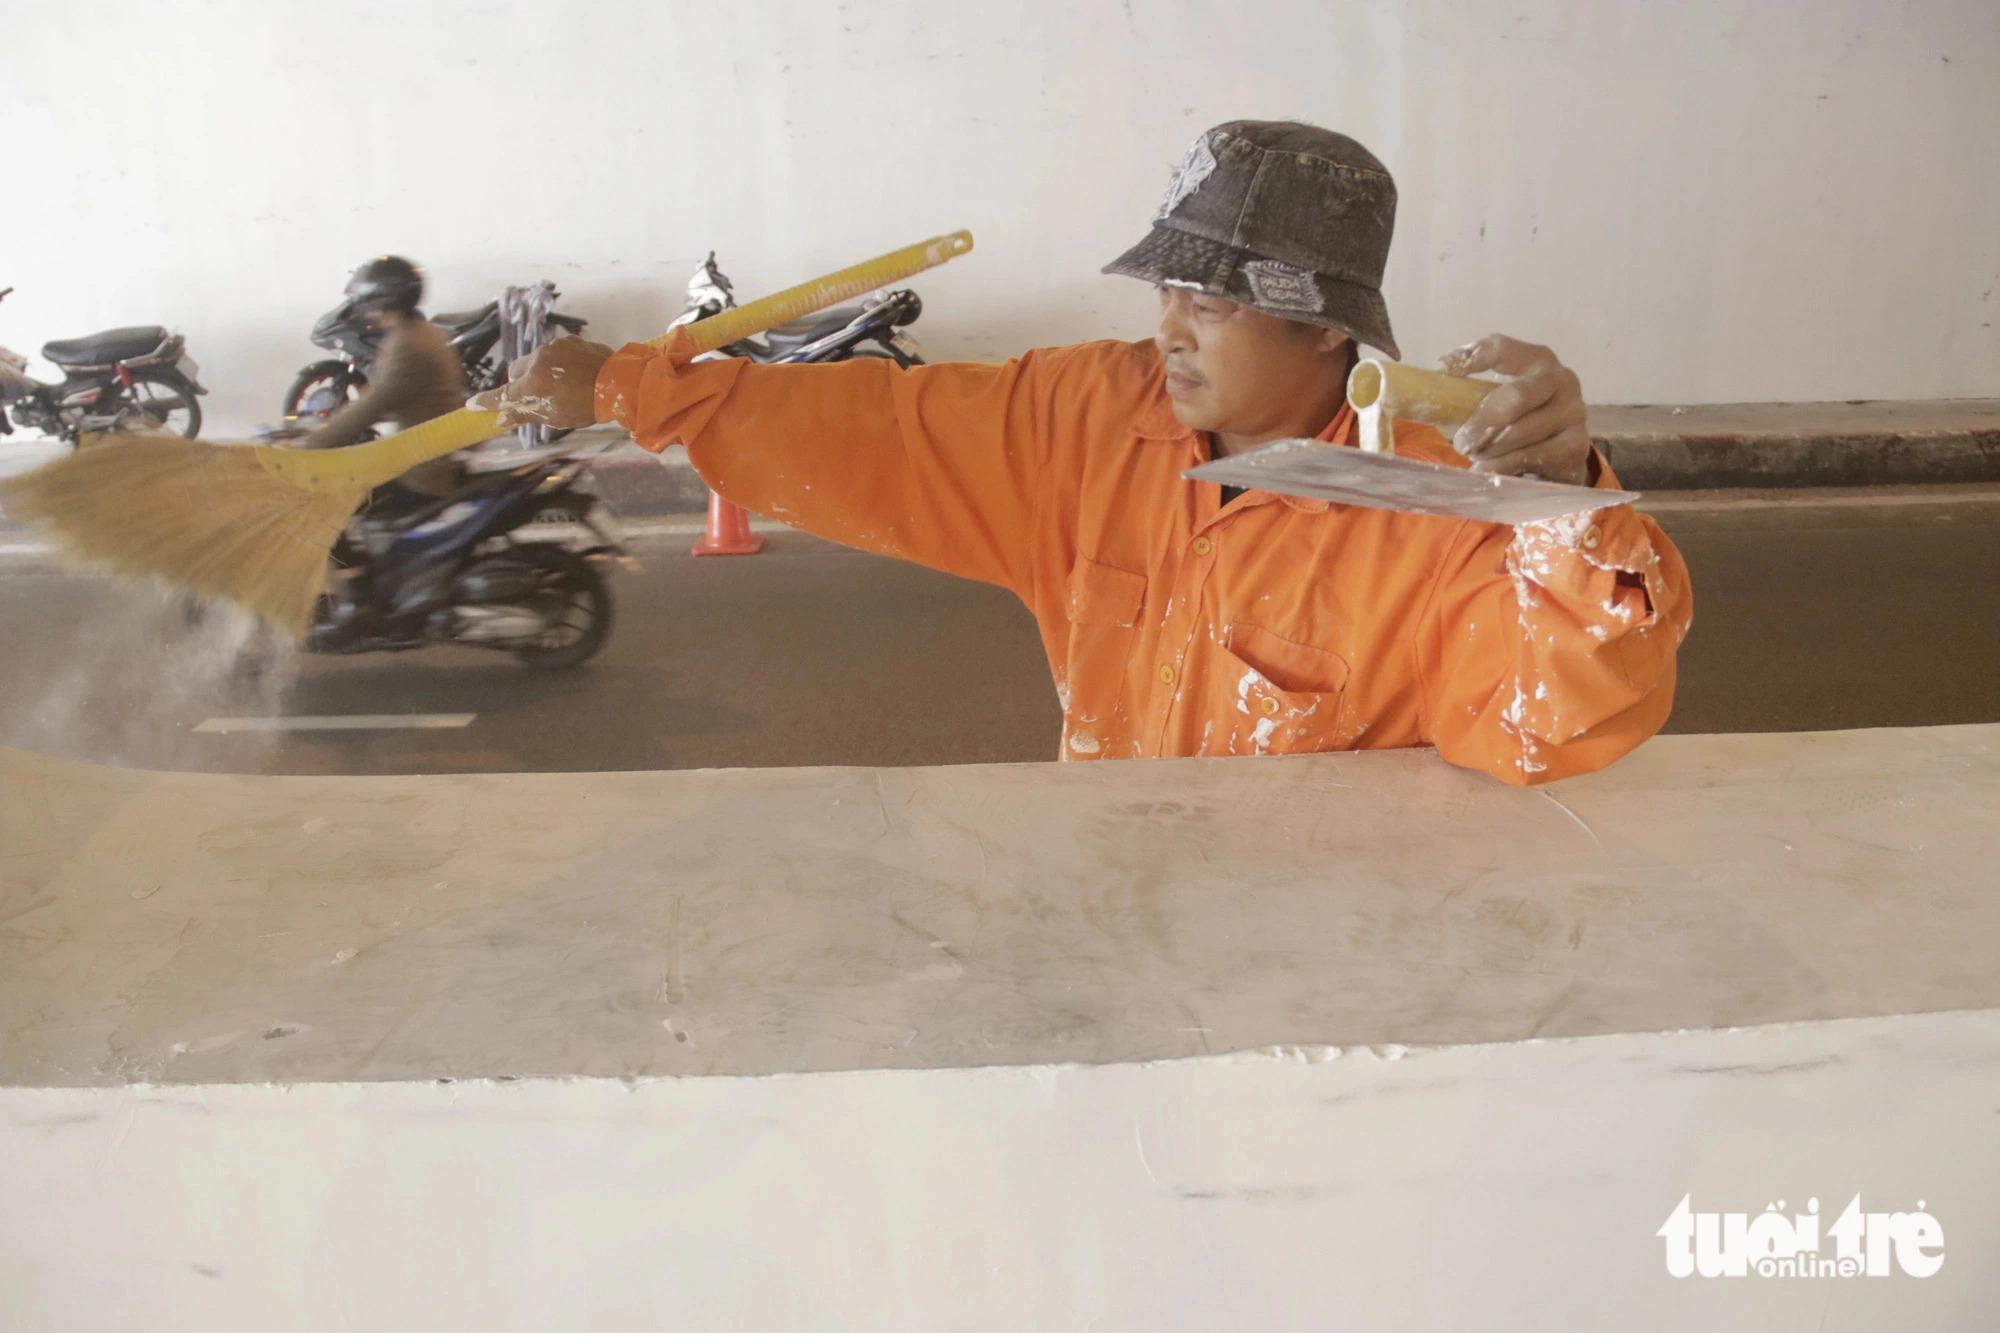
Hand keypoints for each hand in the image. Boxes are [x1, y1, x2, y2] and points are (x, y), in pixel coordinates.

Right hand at [468, 335, 614, 428]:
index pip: (501, 396)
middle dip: (521, 383)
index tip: (472, 404)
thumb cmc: (586, 406)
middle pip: (516, 372)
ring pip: (535, 360)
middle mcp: (536, 362)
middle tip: (537, 395)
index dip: (486, 402)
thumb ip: (525, 414)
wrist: (619, 384)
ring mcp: (552, 348)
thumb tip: (501, 418)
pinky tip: (574, 373)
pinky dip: (558, 362)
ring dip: (541, 371)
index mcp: (530, 385)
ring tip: (562, 385)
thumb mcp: (554, 417)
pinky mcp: (569, 340)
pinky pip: (555, 352)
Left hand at [1437, 335, 1592, 486]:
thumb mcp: (1497, 397)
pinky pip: (1528, 458)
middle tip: (1460, 443)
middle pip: (1515, 397)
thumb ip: (1470, 391)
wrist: (1560, 453)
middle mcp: (1560, 379)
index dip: (1473, 357)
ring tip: (1474, 456)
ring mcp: (1573, 411)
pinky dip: (1501, 467)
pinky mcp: (1575, 444)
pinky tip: (1487, 471)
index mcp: (1536, 359)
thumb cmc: (1519, 419)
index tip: (1443, 369)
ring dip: (1488, 449)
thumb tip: (1433, 387)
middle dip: (1481, 423)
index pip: (1502, 349)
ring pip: (1519, 433)